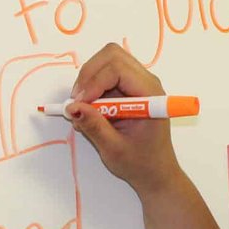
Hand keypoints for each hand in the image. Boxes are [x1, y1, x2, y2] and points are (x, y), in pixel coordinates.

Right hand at [64, 42, 183, 198]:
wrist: (156, 173)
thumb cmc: (141, 163)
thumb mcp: (114, 149)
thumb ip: (94, 127)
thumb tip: (73, 108)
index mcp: (150, 94)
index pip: (118, 68)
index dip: (94, 82)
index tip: (79, 105)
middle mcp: (145, 82)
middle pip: (111, 56)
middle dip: (88, 75)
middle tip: (77, 102)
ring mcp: (136, 83)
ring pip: (106, 62)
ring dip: (88, 81)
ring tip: (82, 109)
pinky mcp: (127, 89)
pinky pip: (104, 76)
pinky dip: (91, 88)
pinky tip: (90, 111)